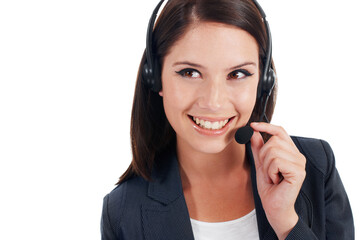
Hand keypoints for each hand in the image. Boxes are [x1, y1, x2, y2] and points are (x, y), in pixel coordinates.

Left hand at [250, 122, 305, 239]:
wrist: (274, 207)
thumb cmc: (269, 187)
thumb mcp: (260, 164)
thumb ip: (258, 148)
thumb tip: (254, 131)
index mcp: (290, 152)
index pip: (280, 132)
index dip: (266, 126)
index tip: (252, 125)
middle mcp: (298, 155)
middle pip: (273, 140)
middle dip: (263, 155)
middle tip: (268, 171)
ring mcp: (299, 163)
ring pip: (273, 150)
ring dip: (267, 166)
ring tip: (273, 177)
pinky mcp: (298, 171)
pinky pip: (276, 161)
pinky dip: (271, 172)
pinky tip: (276, 180)